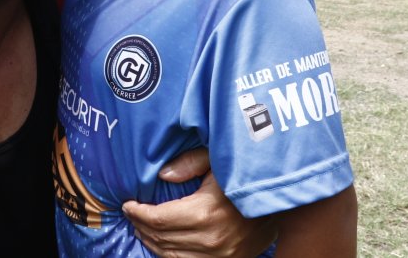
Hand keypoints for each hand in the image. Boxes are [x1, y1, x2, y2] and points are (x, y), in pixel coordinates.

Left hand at [123, 149, 275, 257]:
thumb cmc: (244, 178)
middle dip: (141, 225)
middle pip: (161, 237)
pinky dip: (169, 254)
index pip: (158, 218)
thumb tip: (162, 175)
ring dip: (151, 242)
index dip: (138, 212)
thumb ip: (189, 163)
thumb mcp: (218, 160)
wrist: (279, 206)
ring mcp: (219, 255)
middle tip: (132, 214)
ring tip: (141, 228)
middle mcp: (210, 239)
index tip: (128, 204)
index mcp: (205, 212)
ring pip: (171, 255)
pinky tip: (161, 243)